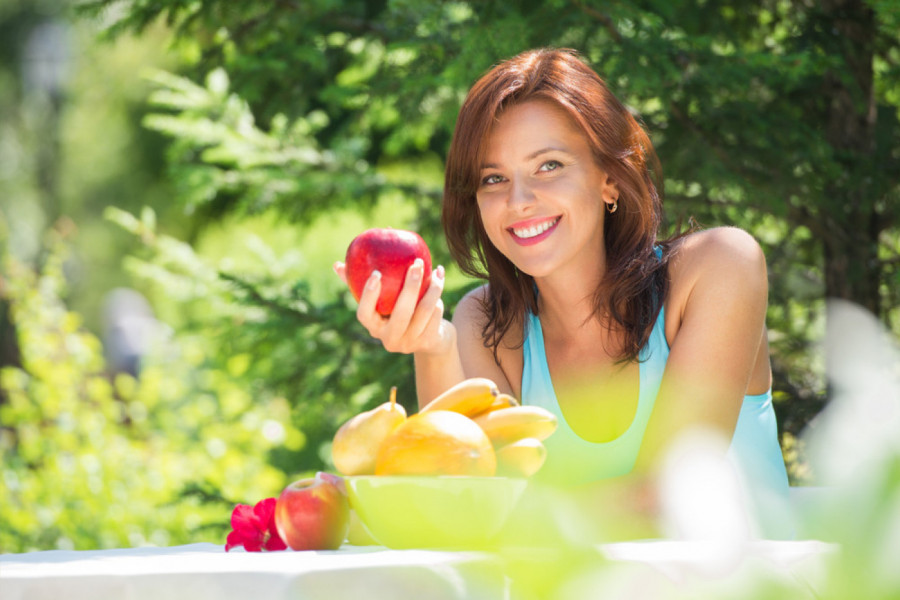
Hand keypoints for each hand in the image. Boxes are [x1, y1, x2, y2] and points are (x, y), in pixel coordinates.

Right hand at [334, 259, 452, 355]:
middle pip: (401, 313)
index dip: (369, 296)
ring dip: (432, 287)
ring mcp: (410, 343)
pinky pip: (435, 313)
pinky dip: (438, 294)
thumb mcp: (381, 302)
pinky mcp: (428, 341)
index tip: (376, 273)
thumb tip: (337, 265)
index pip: (364, 315)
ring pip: (423, 311)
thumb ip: (360, 285)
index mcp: (374, 328)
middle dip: (410, 286)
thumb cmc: (398, 313)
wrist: (430, 340)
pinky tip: (440, 276)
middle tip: (416, 263)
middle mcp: (390, 340)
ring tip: (434, 269)